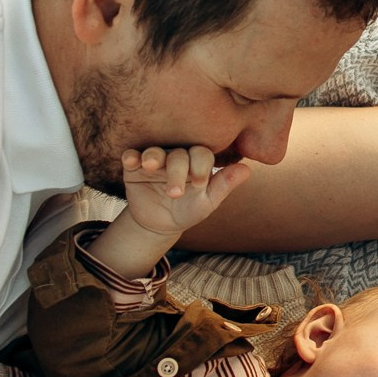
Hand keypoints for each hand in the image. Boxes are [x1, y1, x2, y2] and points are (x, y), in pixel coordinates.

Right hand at [119, 145, 253, 242]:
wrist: (160, 224)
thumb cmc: (188, 210)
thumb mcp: (207, 203)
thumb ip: (224, 185)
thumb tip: (247, 170)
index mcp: (197, 161)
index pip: (202, 154)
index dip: (202, 165)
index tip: (200, 183)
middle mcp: (177, 156)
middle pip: (179, 154)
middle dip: (177, 170)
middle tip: (174, 192)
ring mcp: (155, 160)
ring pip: (155, 152)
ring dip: (153, 157)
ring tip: (150, 166)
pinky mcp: (135, 167)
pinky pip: (132, 156)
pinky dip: (131, 156)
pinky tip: (130, 161)